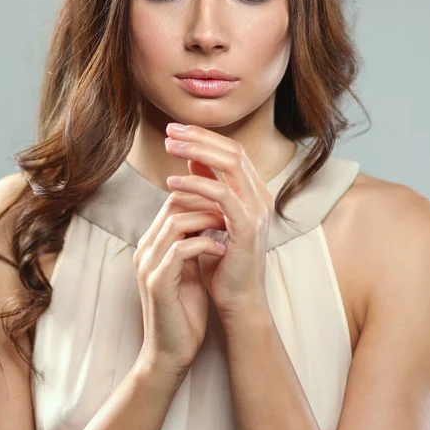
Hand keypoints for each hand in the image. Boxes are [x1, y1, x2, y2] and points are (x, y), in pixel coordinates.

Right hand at [132, 172, 227, 374]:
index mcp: (153, 244)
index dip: (202, 195)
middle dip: (206, 201)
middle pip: (172, 205)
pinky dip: (204, 244)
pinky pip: (180, 251)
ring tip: (231, 225)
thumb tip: (215, 218)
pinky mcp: (157, 283)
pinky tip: (223, 249)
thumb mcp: (191, 269)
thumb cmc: (185, 310)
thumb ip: (194, 243)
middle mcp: (146, 250)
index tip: (229, 199)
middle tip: (233, 207)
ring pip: (176, 223)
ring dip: (208, 220)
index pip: (174, 202)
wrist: (171, 351)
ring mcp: (148, 265)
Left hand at [164, 123, 271, 325]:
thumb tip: (191, 156)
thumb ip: (208, 188)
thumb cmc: (222, 262)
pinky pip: (221, 195)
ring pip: (231, 164)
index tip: (175, 130)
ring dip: (196, 151)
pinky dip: (196, 185)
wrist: (238, 299)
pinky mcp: (248, 226)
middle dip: (199, 137)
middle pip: (233, 151)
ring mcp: (258, 210)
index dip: (205, 137)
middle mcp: (261, 197)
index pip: (233, 151)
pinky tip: (172, 184)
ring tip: (168, 146)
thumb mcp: (212, 218)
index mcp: (255, 193)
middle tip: (169, 130)